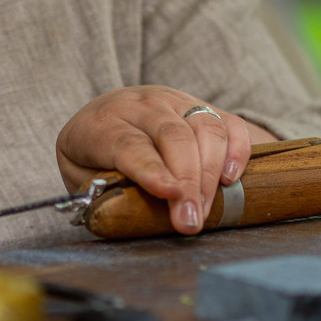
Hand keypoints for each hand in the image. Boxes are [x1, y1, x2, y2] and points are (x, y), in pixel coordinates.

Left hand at [56, 87, 273, 235]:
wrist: (108, 115)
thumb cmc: (94, 158)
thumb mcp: (83, 176)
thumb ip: (103, 191)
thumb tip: (130, 215)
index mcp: (102, 123)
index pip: (129, 144)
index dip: (150, 169)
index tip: (169, 194)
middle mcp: (141, 104)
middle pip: (173, 136)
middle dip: (187, 181)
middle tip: (190, 220)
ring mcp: (175, 100)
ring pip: (204, 127)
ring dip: (210, 173)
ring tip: (206, 210)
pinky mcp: (203, 106)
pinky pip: (229, 123)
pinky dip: (236, 150)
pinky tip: (230, 178)